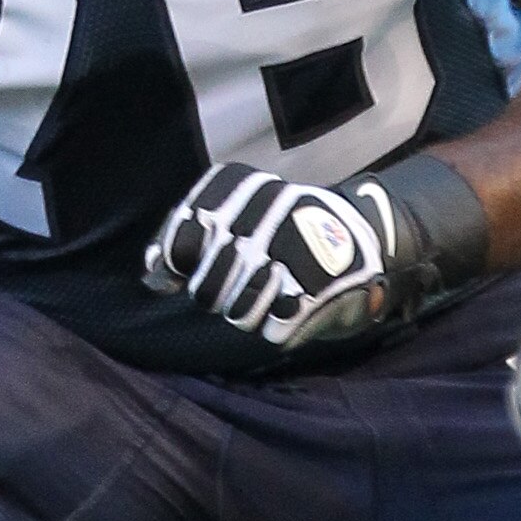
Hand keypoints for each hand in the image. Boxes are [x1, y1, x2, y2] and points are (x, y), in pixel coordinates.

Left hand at [145, 154, 488, 350]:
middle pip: (205, 286)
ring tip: (272, 292)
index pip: (184, 237)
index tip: (175, 271)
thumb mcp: (243, 216)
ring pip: (236, 312)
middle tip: (242, 282)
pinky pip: (272, 328)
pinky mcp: (317, 289)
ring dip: (249, 312)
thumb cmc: (290, 231)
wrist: (371, 236)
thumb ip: (192, 238)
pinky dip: (280, 324)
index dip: (172, 261)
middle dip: (217, 294)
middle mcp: (269, 218)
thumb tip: (150, 277)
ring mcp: (295, 254)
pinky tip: (295, 304)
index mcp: (248, 191)